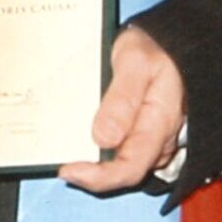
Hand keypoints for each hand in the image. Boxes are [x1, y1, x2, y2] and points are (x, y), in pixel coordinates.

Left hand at [58, 25, 184, 194]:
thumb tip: (103, 138)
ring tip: (63, 150)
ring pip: (119, 164)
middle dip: (90, 173)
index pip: (131, 167)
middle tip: (59, 163)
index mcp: (160, 124)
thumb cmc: (151, 49)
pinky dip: (96, 151)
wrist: (163, 44)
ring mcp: (149, 140)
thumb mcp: (135, 62)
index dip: (99, 177)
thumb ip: (122, 99)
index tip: (67, 171)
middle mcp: (157, 141)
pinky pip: (118, 151)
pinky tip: (76, 140)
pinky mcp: (138, 135)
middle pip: (122, 172)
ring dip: (91, 162)